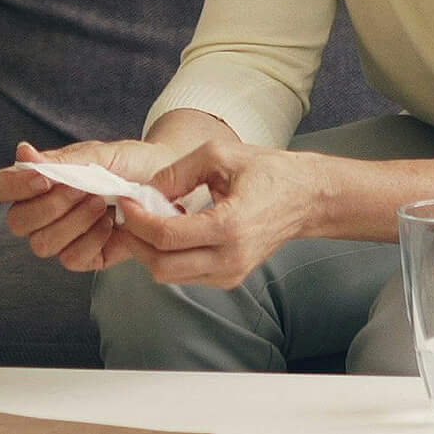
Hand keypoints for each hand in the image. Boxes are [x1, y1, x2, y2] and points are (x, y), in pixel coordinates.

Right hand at [0, 139, 180, 273]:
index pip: (0, 188)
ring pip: (42, 245)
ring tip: (102, 204)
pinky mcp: (84, 257)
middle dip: (50, 207)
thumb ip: (61, 160)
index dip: (14, 186)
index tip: (45, 178)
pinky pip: (71, 260)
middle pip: (18, 223)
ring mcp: (61, 237)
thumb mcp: (97, 154)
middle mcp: (42, 213)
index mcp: (36, 182)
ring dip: (73, 223)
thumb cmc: (128, 163)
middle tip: (84, 190)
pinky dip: (91, 241)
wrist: (167, 181)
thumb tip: (22, 152)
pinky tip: (110, 224)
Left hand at [114, 142, 337, 287]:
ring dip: (150, 250)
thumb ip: (178, 172)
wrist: (307, 198)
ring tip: (150, 219)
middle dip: (136, 241)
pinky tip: (173, 229)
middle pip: (161, 266)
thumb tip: (146, 191)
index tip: (126, 200)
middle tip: (129, 214)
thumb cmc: (268, 172)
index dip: (136, 219)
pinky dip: (169, 256)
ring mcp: (231, 274)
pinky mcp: (230, 278)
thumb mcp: (220, 155)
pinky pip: (186, 275)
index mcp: (229, 227)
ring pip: (170, 275)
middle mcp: (230, 259)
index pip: (165, 236)